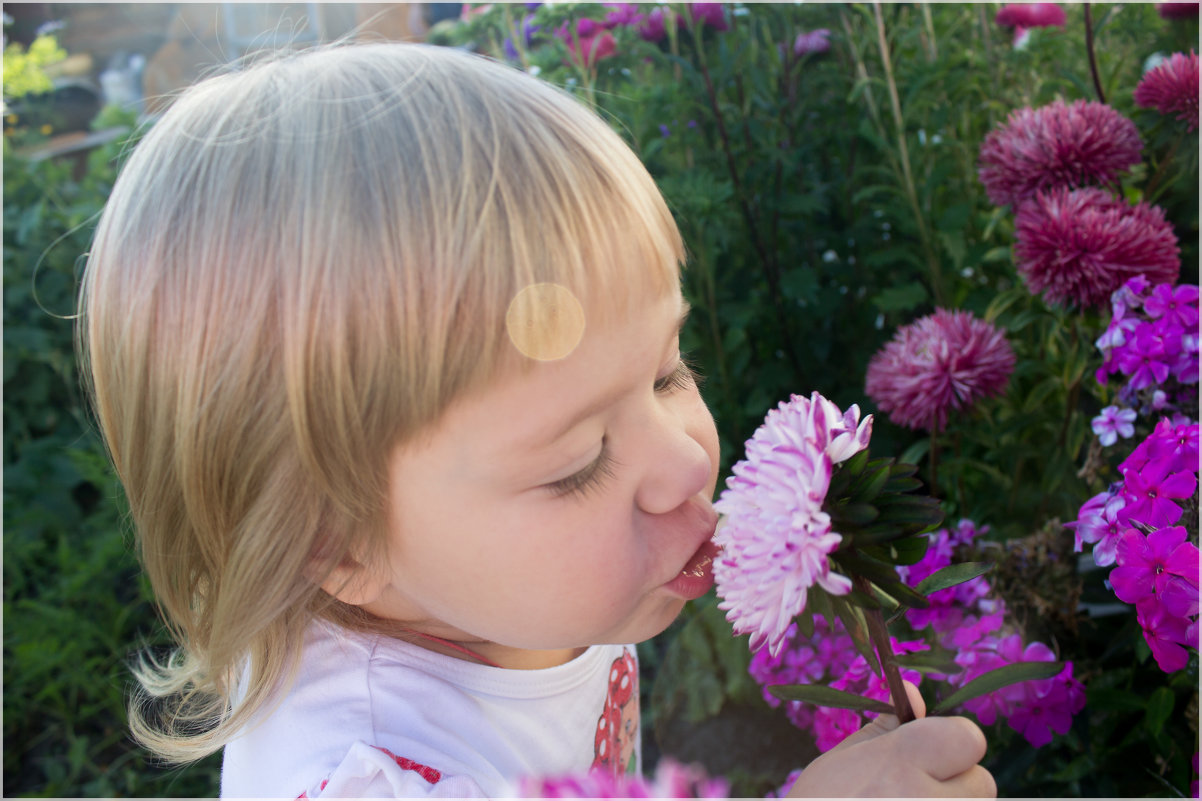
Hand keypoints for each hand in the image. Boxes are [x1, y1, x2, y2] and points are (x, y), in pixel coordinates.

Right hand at [786, 681, 995, 797]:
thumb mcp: (842, 762)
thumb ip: (885, 729)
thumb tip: (915, 694)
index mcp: (901, 763)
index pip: (969, 737)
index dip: (952, 742)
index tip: (929, 754)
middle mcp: (926, 800)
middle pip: (982, 782)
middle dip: (956, 784)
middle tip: (915, 792)